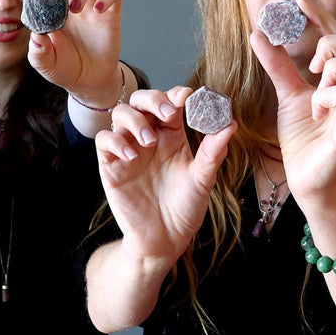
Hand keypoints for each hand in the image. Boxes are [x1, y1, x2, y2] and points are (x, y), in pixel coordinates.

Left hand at [26, 0, 122, 108]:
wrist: (88, 82)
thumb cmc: (64, 67)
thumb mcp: (45, 64)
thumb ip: (38, 52)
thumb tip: (36, 37)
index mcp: (50, 6)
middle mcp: (71, 0)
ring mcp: (91, 5)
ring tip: (75, 8)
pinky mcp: (110, 13)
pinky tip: (98, 10)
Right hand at [96, 87, 235, 265]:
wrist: (165, 240)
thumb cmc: (185, 208)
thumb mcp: (202, 179)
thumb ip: (213, 152)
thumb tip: (231, 123)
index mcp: (172, 136)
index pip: (170, 103)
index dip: (176, 94)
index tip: (188, 96)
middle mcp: (149, 138)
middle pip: (141, 100)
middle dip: (153, 99)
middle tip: (167, 112)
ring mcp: (128, 149)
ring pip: (120, 114)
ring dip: (134, 120)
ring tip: (149, 141)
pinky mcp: (111, 166)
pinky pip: (104, 140)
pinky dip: (116, 141)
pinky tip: (132, 156)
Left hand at [251, 0, 335, 200]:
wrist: (304, 177)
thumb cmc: (304, 136)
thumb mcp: (287, 93)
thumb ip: (277, 64)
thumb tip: (258, 33)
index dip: (324, 16)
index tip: (299, 2)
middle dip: (331, 46)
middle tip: (312, 69)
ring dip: (332, 73)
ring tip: (316, 95)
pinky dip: (326, 98)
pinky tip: (317, 112)